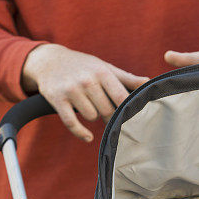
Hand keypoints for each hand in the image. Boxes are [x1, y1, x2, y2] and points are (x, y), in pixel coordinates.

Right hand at [22, 44, 148, 141]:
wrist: (49, 60)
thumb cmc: (83, 66)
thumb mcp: (104, 67)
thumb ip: (127, 78)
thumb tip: (150, 83)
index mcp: (102, 72)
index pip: (121, 98)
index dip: (126, 111)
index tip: (130, 118)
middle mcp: (87, 80)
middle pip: (107, 111)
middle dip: (108, 115)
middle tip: (106, 112)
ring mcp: (71, 89)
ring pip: (91, 116)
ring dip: (92, 116)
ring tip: (88, 107)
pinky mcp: (57, 99)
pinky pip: (72, 123)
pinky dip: (81, 133)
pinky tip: (88, 137)